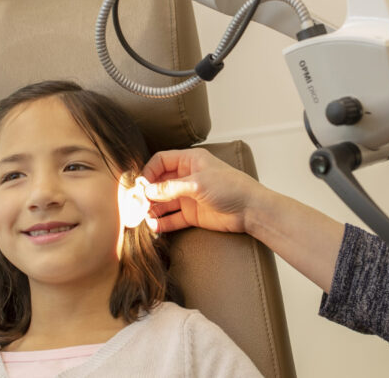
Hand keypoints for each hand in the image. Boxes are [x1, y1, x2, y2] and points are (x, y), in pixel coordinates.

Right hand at [141, 148, 265, 233]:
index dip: (148, 172)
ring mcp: (189, 196)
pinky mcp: (192, 214)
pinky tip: (154, 226)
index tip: (140, 185)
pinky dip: (162, 222)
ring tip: (143, 217)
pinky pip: (172, 218)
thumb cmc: (231, 188)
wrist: (251, 210)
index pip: (161, 161)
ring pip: (163, 202)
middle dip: (147, 193)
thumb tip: (148, 190)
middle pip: (159, 183)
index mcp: (190, 161)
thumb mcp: (198, 184)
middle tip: (137, 204)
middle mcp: (187, 177)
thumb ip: (171, 187)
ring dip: (152, 209)